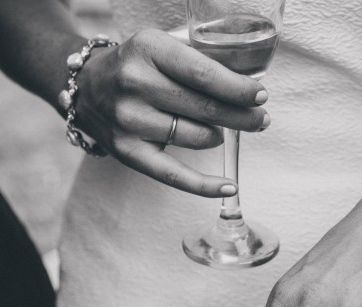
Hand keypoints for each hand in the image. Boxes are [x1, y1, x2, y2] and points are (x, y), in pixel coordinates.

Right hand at [74, 29, 269, 195]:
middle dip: (242, 117)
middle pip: (206, 108)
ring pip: (198, 138)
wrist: (85, 87)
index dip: (238, 90)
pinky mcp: (127, 151)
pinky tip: (229, 186)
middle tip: (260, 120)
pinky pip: (175, 175)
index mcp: (148, 49)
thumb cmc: (137, 68)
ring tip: (217, 128)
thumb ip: (201, 66)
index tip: (260, 97)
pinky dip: (205, 185)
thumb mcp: (163, 50)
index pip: (204, 75)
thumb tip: (249, 94)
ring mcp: (129, 119)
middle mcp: (135, 83)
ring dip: (217, 136)